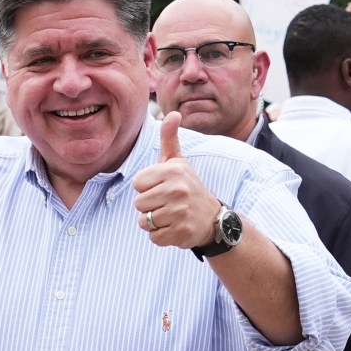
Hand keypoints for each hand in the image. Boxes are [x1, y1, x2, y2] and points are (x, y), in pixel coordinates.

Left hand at [132, 112, 219, 248]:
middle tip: (167, 203)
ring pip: (144, 221)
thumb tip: (173, 113)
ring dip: (154, 222)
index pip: (137, 183)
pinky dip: (161, 236)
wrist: (213, 218)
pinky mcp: (181, 232)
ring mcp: (180, 212)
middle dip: (149, 206)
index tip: (163, 187)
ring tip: (170, 215)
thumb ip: (170, 139)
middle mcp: (178, 190)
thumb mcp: (179, 162)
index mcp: (173, 170)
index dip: (146, 187)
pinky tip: (174, 228)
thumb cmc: (188, 187)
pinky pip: (153, 237)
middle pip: (138, 203)